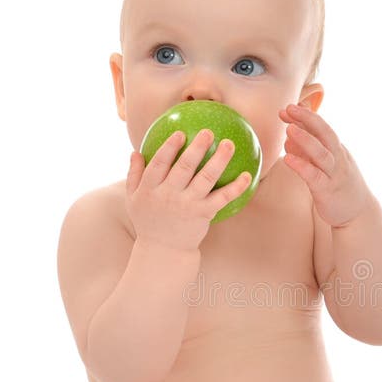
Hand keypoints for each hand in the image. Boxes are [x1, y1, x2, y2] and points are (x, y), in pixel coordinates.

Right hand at [125, 129, 251, 251]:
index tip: (180, 133)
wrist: (163, 250)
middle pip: (185, 167)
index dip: (169, 147)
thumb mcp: (133, 200)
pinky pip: (222, 198)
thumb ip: (134, 175)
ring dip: (219, 160)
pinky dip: (236, 187)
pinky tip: (247, 175)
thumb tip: (135, 152)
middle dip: (197, 147)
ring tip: (229, 144)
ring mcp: (187, 205)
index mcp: (150, 189)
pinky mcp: (204, 214)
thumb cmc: (149, 221)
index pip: (159, 163)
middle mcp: (169, 195)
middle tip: (209, 132)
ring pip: (206, 178)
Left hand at [279, 104, 370, 226]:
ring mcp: (334, 174)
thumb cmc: (339, 185)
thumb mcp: (326, 163)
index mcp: (337, 149)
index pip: (322, 127)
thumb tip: (290, 134)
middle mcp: (338, 158)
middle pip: (325, 133)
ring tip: (289, 128)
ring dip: (305, 139)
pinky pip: (314, 176)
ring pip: (321, 153)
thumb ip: (308, 149)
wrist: (359, 212)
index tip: (288, 108)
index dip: (306, 116)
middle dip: (308, 118)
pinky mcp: (328, 190)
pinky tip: (288, 159)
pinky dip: (301, 166)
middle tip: (289, 108)